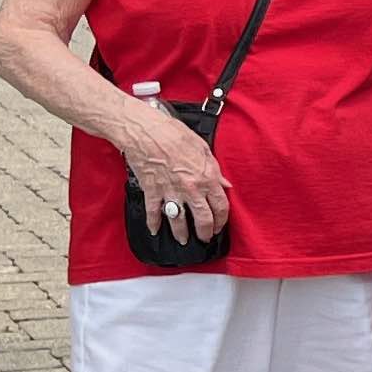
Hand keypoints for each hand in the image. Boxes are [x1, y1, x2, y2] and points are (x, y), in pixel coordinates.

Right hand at [116, 102, 226, 235]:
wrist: (146, 131)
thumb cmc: (174, 134)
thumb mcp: (203, 148)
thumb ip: (215, 170)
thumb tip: (225, 184)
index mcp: (207, 177)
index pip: (220, 206)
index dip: (222, 220)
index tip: (219, 226)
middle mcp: (191, 188)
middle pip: (203, 218)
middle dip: (205, 232)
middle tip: (204, 238)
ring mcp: (171, 191)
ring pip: (178, 220)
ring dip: (181, 233)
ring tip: (183, 240)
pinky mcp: (152, 191)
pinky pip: (153, 212)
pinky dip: (153, 223)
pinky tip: (154, 230)